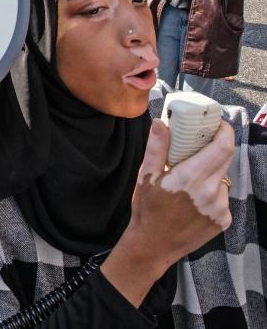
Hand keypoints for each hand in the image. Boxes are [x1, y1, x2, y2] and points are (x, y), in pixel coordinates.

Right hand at [102, 119, 232, 304]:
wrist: (153, 246)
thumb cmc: (146, 210)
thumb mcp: (145, 177)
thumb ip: (156, 148)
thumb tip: (160, 123)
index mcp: (191, 178)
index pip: (222, 147)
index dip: (224, 131)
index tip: (217, 124)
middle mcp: (210, 193)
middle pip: (225, 159)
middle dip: (214, 148)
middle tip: (199, 146)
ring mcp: (220, 208)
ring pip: (221, 179)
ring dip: (210, 174)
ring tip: (189, 182)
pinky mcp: (224, 220)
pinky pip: (221, 197)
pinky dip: (210, 193)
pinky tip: (193, 201)